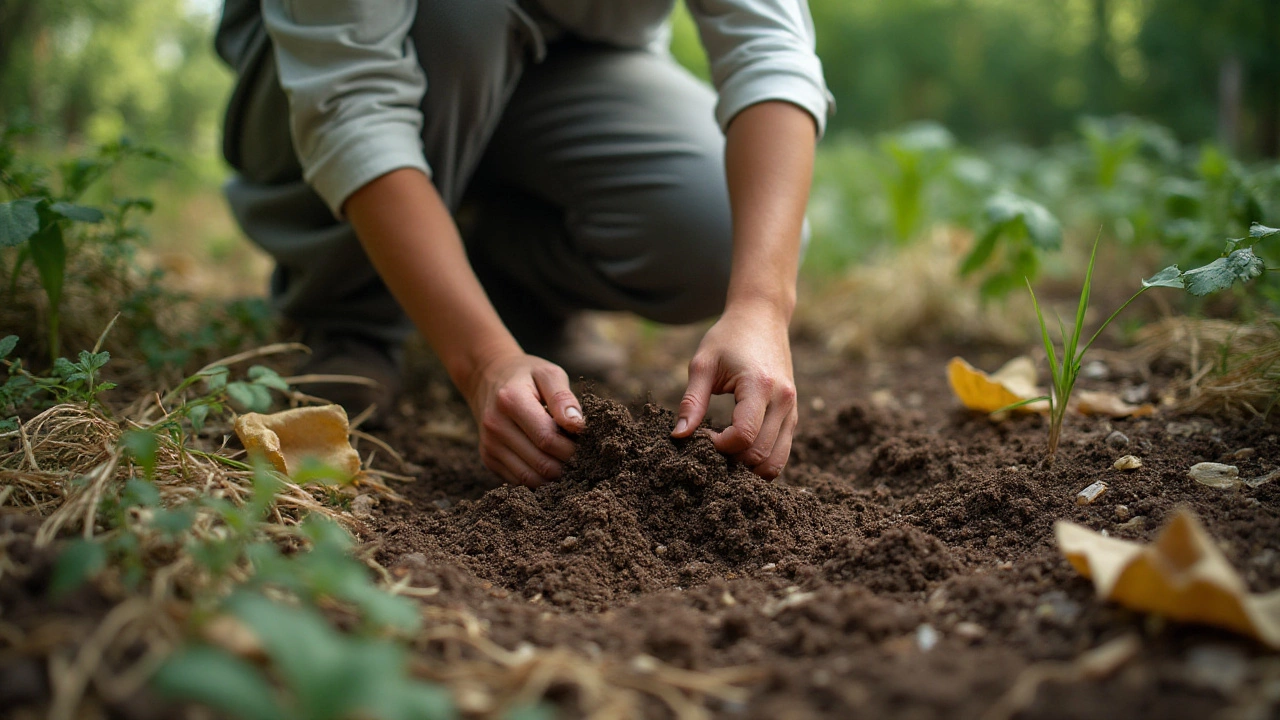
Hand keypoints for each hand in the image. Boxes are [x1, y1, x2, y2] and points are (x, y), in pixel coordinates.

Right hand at [464, 352, 584, 486]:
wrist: (486, 378)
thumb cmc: (526, 376)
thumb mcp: (547, 374)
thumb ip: (563, 398)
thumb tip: (578, 425)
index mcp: (511, 401)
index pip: (547, 438)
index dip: (572, 448)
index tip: (586, 444)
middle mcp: (495, 426)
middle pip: (541, 463)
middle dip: (567, 465)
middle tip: (581, 456)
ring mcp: (489, 445)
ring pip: (530, 479)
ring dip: (554, 476)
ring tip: (566, 462)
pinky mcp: (488, 459)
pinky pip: (519, 481)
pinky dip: (539, 479)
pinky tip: (549, 464)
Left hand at [672, 304, 797, 478]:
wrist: (762, 316)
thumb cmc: (728, 337)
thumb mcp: (703, 364)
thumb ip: (692, 402)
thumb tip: (678, 436)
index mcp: (760, 386)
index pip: (742, 437)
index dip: (718, 446)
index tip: (702, 435)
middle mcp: (783, 401)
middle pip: (760, 455)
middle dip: (732, 461)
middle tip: (711, 446)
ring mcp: (792, 409)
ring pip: (775, 462)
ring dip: (749, 467)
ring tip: (726, 450)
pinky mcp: (793, 414)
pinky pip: (782, 452)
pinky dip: (761, 459)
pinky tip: (739, 446)